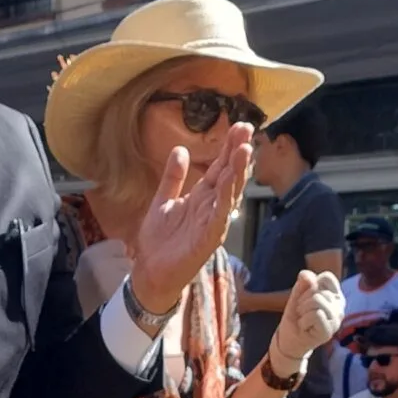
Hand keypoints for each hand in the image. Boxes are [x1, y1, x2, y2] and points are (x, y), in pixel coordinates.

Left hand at [126, 120, 253, 313]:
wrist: (150, 272)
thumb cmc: (159, 241)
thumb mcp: (162, 200)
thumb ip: (173, 177)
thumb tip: (180, 149)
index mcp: (201, 196)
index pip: (219, 167)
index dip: (229, 147)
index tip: (239, 125)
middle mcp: (212, 207)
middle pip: (229, 175)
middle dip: (238, 152)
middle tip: (247, 128)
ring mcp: (213, 222)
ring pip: (230, 193)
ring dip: (238, 172)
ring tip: (245, 149)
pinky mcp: (208, 239)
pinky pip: (220, 216)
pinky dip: (225, 198)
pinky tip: (229, 181)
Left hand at [272, 269, 342, 370]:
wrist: (288, 340)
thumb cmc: (296, 317)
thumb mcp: (297, 296)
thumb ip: (303, 283)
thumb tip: (307, 275)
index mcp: (335, 295)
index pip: (327, 277)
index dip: (311, 285)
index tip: (305, 298)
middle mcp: (339, 306)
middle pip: (318, 290)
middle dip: (303, 300)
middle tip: (302, 313)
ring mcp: (336, 320)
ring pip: (317, 300)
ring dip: (302, 310)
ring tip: (303, 319)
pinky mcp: (329, 331)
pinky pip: (316, 314)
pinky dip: (304, 320)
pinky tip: (304, 328)